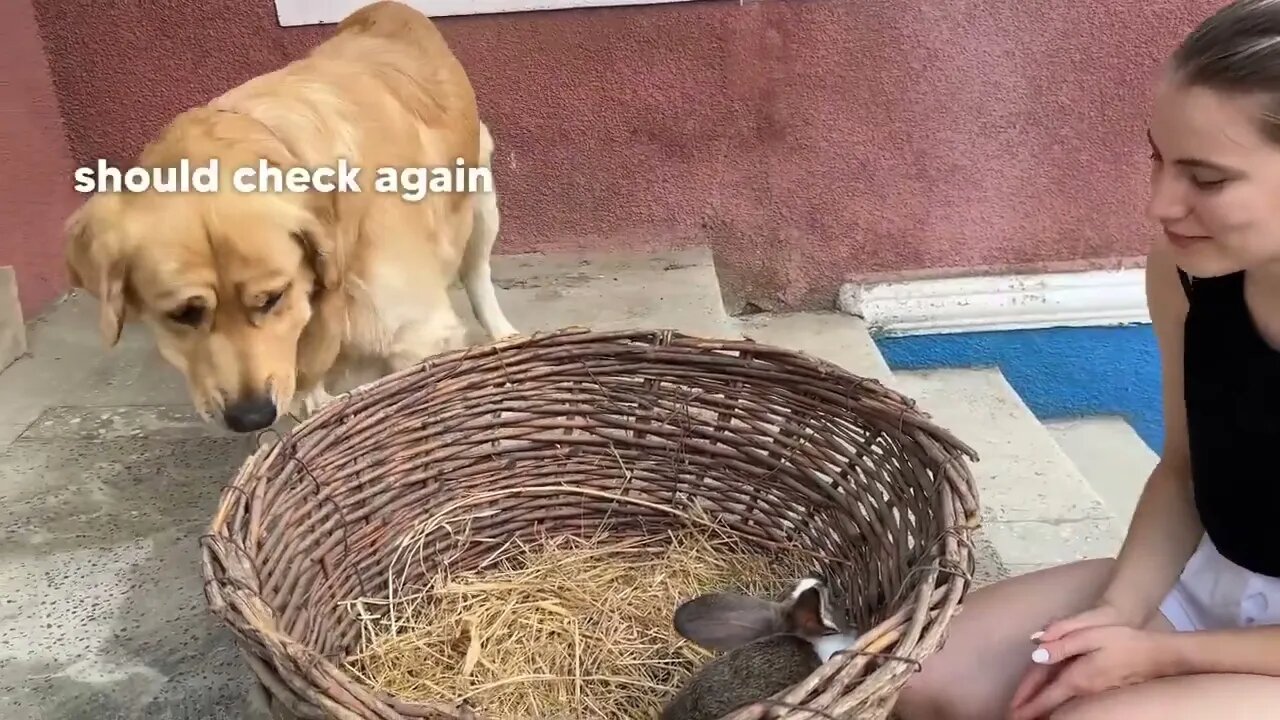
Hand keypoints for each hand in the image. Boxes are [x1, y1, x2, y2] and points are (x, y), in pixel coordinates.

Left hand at [1008, 624, 1172, 719]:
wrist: (1158, 655)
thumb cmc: (1123, 640)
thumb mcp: (1089, 634)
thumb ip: (1061, 644)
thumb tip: (1036, 652)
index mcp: (1077, 677)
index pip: (1046, 697)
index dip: (1027, 705)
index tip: (1012, 715)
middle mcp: (1084, 690)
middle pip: (1052, 703)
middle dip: (1032, 711)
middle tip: (1015, 717)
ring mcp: (1095, 692)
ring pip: (1062, 703)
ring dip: (1044, 708)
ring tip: (1029, 712)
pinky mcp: (1103, 690)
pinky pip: (1072, 698)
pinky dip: (1058, 702)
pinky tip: (1054, 702)